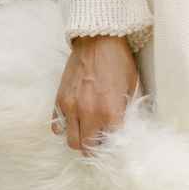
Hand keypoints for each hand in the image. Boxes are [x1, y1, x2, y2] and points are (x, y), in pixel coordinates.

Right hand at [51, 33, 139, 155]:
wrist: (98, 40)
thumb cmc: (119, 62)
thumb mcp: (132, 88)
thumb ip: (126, 112)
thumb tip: (124, 130)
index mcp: (110, 112)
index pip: (110, 145)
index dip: (113, 147)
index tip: (116, 145)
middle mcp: (88, 113)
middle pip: (87, 149)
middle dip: (94, 149)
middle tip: (101, 142)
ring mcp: (71, 107)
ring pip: (71, 141)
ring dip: (80, 141)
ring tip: (88, 133)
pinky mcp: (59, 100)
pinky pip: (57, 126)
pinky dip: (65, 129)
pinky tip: (75, 122)